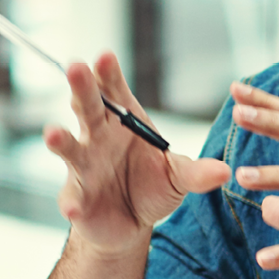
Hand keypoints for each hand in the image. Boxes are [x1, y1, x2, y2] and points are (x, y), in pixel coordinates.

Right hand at [44, 51, 230, 247]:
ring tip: (53, 133)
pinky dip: (70, 201)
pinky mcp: (77, 197)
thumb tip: (225, 171)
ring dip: (60, 139)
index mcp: (123, 122)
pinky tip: (71, 207)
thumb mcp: (178, 178)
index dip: (109, 73)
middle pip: (87, 107)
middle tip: (75, 67)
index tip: (105, 56)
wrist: (131, 223)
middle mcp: (97, 137)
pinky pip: (72, 197)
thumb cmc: (151, 186)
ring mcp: (84, 166)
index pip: (114, 91)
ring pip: (69, 147)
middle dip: (81, 88)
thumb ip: (196, 173)